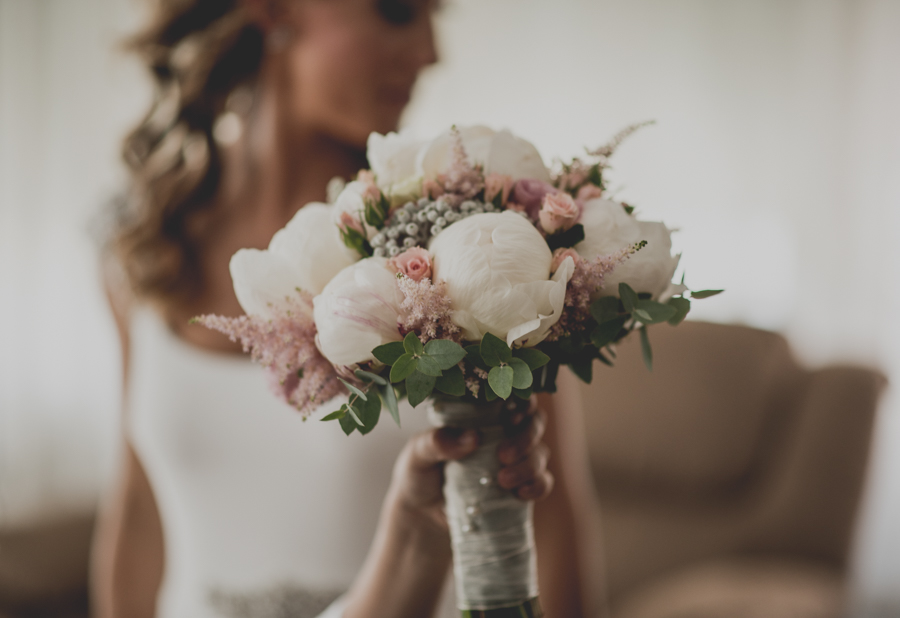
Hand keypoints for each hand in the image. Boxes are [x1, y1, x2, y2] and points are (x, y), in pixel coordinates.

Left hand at [387, 398, 553, 532]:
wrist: (422, 517)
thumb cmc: (419, 474)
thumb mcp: (417, 455)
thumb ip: (436, 443)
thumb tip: (471, 437)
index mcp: (479, 415)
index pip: (510, 396)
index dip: (520, 400)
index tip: (511, 415)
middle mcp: (502, 433)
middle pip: (533, 422)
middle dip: (526, 436)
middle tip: (503, 455)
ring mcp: (514, 461)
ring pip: (540, 452)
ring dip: (529, 464)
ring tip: (503, 480)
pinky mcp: (519, 488)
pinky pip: (542, 482)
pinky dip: (538, 485)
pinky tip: (521, 493)